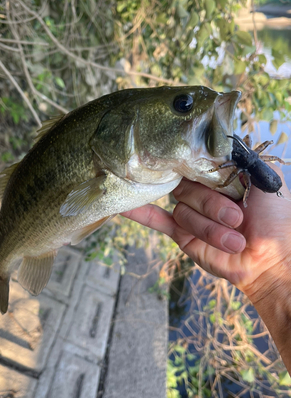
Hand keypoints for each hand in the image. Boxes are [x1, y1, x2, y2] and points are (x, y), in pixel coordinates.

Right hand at [121, 166, 290, 303]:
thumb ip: (237, 157)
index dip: (196, 164)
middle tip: (237, 218)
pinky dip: (140, 213)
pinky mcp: (182, 234)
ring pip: (182, 210)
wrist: (274, 259)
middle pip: (186, 186)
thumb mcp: (263, 179)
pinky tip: (123, 207)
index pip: (196, 161)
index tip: (193, 162)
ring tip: (234, 240)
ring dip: (209, 227)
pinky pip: (157, 219)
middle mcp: (203, 190)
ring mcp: (191, 212)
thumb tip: (214, 137)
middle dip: (212, 205)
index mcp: (220, 174)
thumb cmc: (276, 219)